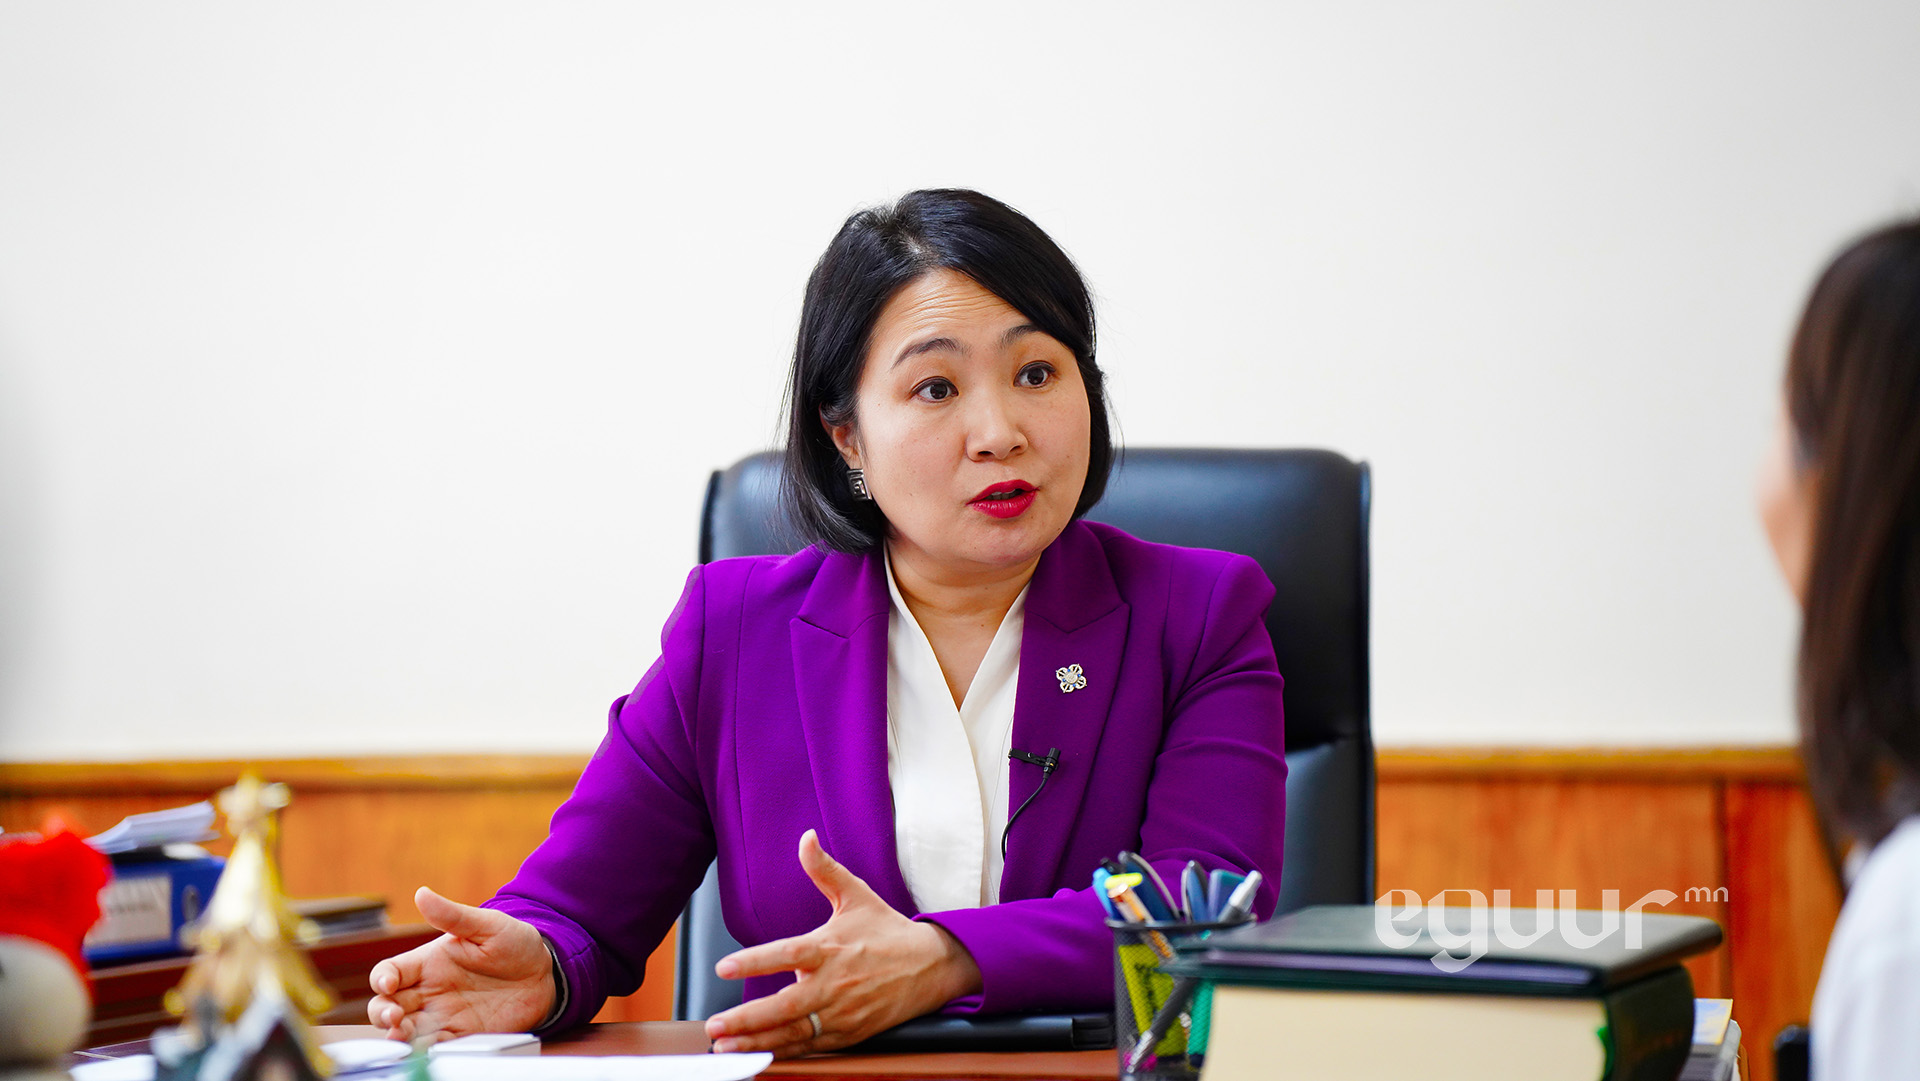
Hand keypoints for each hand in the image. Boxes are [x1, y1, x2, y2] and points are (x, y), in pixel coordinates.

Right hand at [367, 886, 554, 1042]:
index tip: (390, 983)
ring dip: (399, 1037)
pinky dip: (427, 1051)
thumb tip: (422, 893)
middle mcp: (429, 991)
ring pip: (407, 1030)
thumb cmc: (514, 944)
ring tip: (403, 1037)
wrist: (546, 974)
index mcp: (429, 963)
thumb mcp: (487, 925)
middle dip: (383, 1013)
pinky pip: (437, 1046)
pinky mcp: (462, 1035)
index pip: (390, 972)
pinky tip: (429, 1049)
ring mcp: (444, 1015)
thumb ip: (454, 915)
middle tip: (394, 1018)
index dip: (382, 978)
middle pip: (387, 1005)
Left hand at [703, 830, 982, 1057]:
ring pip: (793, 1032)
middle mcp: (834, 983)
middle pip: (785, 1005)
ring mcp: (842, 1013)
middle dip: (747, 1019)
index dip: (754, 962)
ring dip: (757, 1042)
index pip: (787, 954)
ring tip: (726, 1046)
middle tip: (715, 1025)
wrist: (933, 967)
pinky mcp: (850, 1034)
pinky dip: (784, 1052)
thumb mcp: (856, 896)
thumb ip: (824, 870)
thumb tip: (805, 838)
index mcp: (830, 947)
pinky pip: (811, 1046)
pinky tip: (758, 1055)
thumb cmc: (889, 932)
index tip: (724, 967)